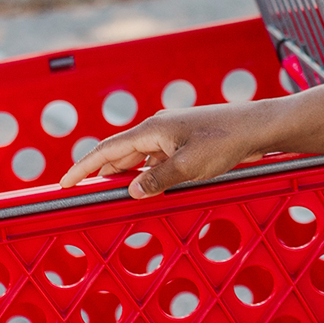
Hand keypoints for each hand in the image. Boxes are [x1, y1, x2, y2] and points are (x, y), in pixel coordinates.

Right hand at [59, 102, 277, 199]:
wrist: (259, 126)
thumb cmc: (227, 141)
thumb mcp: (190, 166)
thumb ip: (158, 180)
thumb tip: (131, 191)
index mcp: (153, 129)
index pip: (107, 149)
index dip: (83, 167)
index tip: (64, 183)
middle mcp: (159, 129)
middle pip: (121, 153)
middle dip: (101, 174)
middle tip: (83, 195)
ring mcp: (173, 135)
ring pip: (140, 158)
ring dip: (127, 176)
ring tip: (112, 196)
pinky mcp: (188, 142)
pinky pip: (159, 160)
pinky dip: (149, 174)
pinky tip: (150, 187)